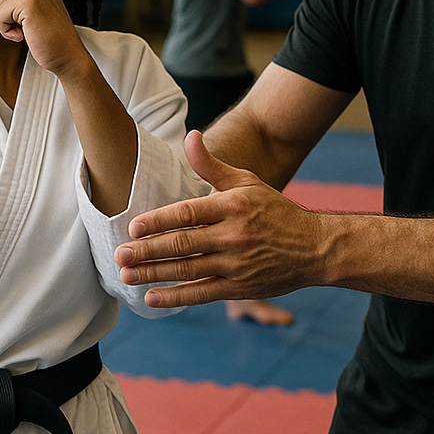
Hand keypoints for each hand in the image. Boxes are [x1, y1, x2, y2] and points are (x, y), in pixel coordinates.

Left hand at [0, 0, 89, 77]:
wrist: (69, 57)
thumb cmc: (52, 41)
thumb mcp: (36, 12)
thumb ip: (20, 2)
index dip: (15, 19)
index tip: (37, 24)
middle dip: (11, 23)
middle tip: (36, 29)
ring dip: (11, 28)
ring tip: (34, 31)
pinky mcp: (27, 0)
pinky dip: (9, 32)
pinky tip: (30, 33)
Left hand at [114, 129, 328, 307]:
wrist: (314, 247)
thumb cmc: (273, 210)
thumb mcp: (245, 181)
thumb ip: (210, 165)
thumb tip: (189, 136)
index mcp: (232, 206)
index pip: (188, 213)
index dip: (159, 221)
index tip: (133, 226)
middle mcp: (234, 236)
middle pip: (183, 244)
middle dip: (147, 250)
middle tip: (119, 254)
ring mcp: (237, 264)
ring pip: (188, 270)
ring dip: (154, 274)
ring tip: (126, 275)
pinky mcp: (240, 288)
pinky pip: (202, 293)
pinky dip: (175, 297)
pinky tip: (151, 296)